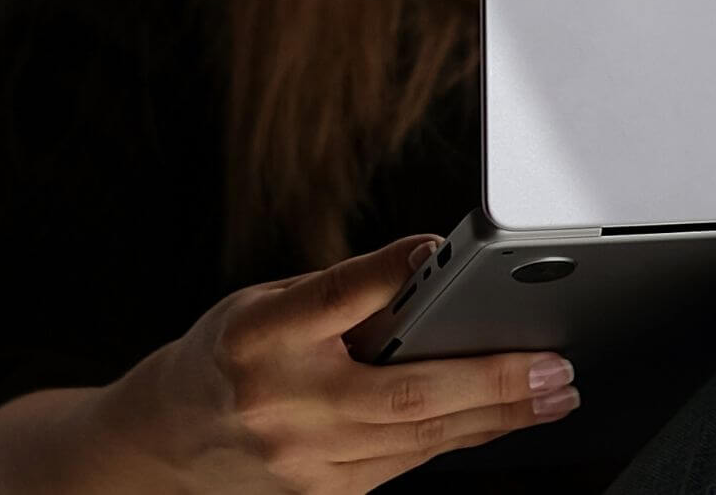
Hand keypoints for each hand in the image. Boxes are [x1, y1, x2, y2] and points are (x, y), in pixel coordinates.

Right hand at [106, 233, 579, 493]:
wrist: (163, 444)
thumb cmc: (226, 356)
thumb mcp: (265, 301)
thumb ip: (340, 293)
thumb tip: (425, 268)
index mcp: (261, 337)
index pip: (334, 299)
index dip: (389, 274)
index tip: (440, 250)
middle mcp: (283, 405)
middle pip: (402, 396)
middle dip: (490, 383)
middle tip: (552, 368)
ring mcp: (304, 464)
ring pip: (416, 440)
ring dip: (493, 417)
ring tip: (551, 393)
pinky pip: (404, 464)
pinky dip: (457, 437)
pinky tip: (499, 418)